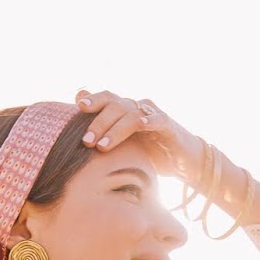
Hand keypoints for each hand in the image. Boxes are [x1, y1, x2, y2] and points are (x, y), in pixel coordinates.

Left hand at [74, 88, 204, 187]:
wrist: (180, 161)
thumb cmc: (148, 153)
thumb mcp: (122, 146)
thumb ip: (103, 135)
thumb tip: (80, 132)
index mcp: (124, 111)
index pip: (107, 99)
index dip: (94, 99)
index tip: (78, 107)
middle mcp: (137, 108)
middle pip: (115, 105)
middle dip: (98, 122)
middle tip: (86, 140)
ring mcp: (153, 115)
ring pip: (131, 114)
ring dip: (115, 129)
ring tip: (102, 146)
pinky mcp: (168, 125)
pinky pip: (157, 119)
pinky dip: (149, 120)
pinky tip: (140, 126)